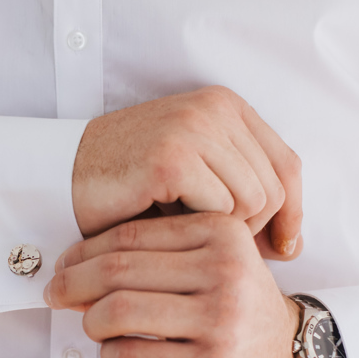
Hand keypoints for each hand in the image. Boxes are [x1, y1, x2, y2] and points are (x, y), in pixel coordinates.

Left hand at [43, 212, 309, 357]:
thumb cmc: (235, 308)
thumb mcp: (211, 261)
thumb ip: (156, 254)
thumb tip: (72, 263)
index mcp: (222, 234)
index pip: (131, 236)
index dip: (83, 252)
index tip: (62, 267)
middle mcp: (225, 272)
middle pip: (117, 272)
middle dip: (73, 285)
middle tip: (56, 296)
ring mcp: (221, 321)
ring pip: (117, 312)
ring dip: (91, 322)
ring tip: (94, 328)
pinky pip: (131, 356)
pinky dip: (111, 355)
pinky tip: (119, 353)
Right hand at [72, 86, 302, 256]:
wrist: (65, 176)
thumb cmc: (130, 186)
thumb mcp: (199, 179)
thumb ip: (243, 192)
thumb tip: (293, 244)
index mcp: (226, 106)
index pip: (287, 164)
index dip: (293, 212)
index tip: (284, 249)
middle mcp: (215, 108)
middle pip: (276, 187)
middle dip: (255, 230)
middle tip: (219, 251)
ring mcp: (194, 128)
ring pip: (253, 200)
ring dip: (226, 231)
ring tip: (190, 235)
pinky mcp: (173, 158)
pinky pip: (221, 209)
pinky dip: (202, 230)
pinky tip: (173, 229)